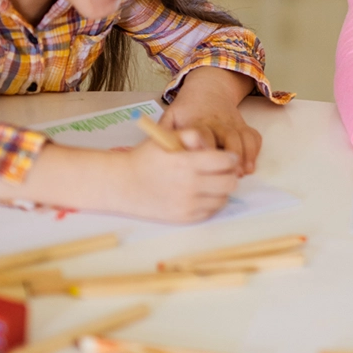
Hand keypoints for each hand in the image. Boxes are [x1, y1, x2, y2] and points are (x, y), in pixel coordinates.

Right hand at [115, 132, 240, 223]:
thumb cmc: (145, 158)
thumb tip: (213, 145)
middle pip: (229, 182)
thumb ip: (192, 135)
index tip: (227, 157)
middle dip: (229, 174)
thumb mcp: (166, 137)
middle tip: (221, 170)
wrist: (122, 184)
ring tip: (210, 182)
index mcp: (186, 163)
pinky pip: (210, 211)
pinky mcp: (184, 217)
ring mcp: (187, 204)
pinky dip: (210, 202)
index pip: (226, 162)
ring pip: (223, 198)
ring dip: (221, 189)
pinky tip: (200, 193)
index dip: (230, 158)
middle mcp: (189, 185)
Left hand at [160, 100, 261, 175]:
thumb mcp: (171, 115)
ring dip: (246, 155)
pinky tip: (250, 166)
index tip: (204, 162)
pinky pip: (253, 137)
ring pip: (244, 137)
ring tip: (243, 173)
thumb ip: (164, 132)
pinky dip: (255, 151)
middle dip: (232, 155)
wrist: (208, 89)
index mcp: (198, 121)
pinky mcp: (243, 126)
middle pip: (229, 136)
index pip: (203, 134)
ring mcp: (232, 124)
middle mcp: (218, 122)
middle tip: (230, 174)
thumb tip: (155, 151)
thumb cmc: (187, 109)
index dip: (205, 147)